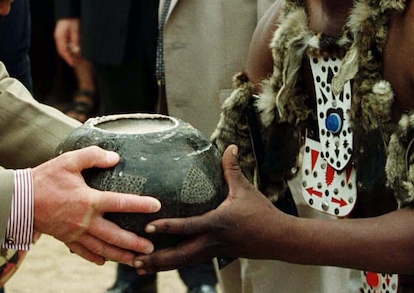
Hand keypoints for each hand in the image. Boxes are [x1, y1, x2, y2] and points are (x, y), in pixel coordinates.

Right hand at [32, 146, 160, 265]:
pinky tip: (104, 261)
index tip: (156, 206)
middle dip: (134, 243)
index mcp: (88, 200)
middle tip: (150, 248)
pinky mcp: (66, 239)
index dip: (140, 204)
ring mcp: (75, 233)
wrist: (19, 200)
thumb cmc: (45, 178)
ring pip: (102, 248)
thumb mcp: (69, 161)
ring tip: (135, 261)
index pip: (120, 202)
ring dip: (120, 256)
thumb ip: (93, 156)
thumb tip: (114, 157)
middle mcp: (84, 220)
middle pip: (115, 235)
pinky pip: (83, 252)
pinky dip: (96, 258)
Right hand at [54, 18, 82, 66]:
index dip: (68, 58)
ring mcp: (58, 36)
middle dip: (68, 58)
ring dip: (69, 54)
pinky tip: (74, 50)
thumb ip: (75, 39)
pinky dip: (68, 49)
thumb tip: (76, 50)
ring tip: (76, 58)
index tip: (73, 63)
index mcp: (60, 36)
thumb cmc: (72, 18)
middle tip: (75, 62)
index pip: (63, 51)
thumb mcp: (75, 29)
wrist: (69, 10)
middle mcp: (58, 37)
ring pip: (62, 48)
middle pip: (62, 51)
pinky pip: (64, 44)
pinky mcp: (61, 34)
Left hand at [133, 145, 280, 272]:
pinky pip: (191, 261)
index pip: (188, 227)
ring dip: (161, 264)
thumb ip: (232, 169)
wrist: (279, 239)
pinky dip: (175, 263)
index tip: (148, 228)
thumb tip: (230, 146)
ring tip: (139, 266)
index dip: (168, 227)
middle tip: (134, 260)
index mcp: (217, 224)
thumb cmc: (262, 213)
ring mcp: (214, 251)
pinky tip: (162, 263)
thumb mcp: (245, 189)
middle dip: (157, 259)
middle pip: (180, 255)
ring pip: (183, 262)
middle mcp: (213, 241)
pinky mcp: (216, 255)